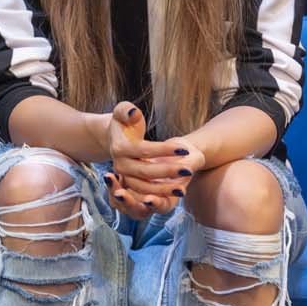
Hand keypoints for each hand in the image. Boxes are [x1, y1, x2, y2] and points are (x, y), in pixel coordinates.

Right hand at [102, 103, 204, 217]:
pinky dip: (161, 195)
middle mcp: (120, 165)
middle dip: (168, 171)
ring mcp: (125, 177)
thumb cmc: (126, 122)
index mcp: (119, 148)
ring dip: (165, 189)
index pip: (144, 150)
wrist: (117, 138)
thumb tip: (133, 113)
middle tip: (189, 170)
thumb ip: (126, 110)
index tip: (185, 148)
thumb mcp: (123, 111)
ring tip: (183, 188)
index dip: (165, 150)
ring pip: (145, 187)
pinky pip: (146, 194)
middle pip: (145, 171)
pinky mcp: (131, 185)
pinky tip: (179, 192)